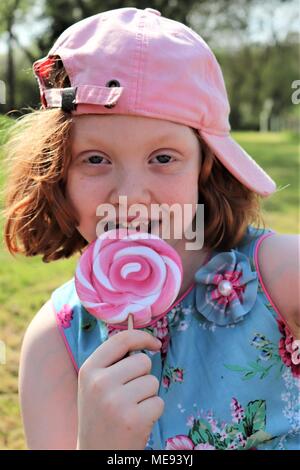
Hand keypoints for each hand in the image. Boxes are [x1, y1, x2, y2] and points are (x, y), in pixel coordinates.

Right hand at [77, 329, 163, 448]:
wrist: (96, 453)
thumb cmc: (101, 415)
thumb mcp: (94, 385)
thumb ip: (112, 362)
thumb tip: (142, 340)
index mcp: (89, 370)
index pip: (121, 339)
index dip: (142, 337)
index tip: (155, 344)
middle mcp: (100, 383)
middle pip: (142, 361)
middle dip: (143, 376)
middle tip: (128, 395)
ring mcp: (116, 402)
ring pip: (152, 382)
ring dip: (147, 396)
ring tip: (130, 410)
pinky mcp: (134, 419)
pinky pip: (159, 402)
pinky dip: (153, 412)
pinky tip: (137, 422)